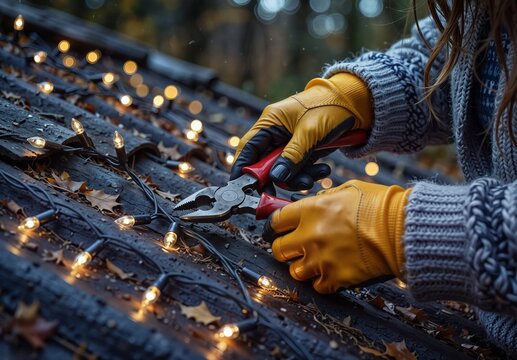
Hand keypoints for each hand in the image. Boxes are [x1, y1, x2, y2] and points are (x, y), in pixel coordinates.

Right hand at [230, 73, 371, 190]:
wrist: (357, 103)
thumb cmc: (331, 106)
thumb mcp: (310, 131)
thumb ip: (292, 155)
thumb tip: (276, 177)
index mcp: (271, 122)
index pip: (248, 149)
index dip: (243, 169)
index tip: (243, 187)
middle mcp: (277, 134)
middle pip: (265, 164)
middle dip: (276, 179)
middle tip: (283, 191)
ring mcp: (291, 144)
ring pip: (283, 171)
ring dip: (297, 179)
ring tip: (315, 176)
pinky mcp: (304, 152)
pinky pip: (299, 170)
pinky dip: (309, 174)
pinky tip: (324, 170)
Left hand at [263, 180, 410, 293]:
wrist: (402, 229)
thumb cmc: (380, 206)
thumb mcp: (347, 190)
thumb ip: (323, 199)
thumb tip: (311, 204)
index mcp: (311, 210)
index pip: (275, 221)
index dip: (274, 227)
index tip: (277, 230)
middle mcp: (310, 235)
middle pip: (279, 249)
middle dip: (285, 249)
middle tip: (294, 247)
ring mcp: (321, 259)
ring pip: (294, 271)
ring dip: (303, 267)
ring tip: (316, 261)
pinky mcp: (335, 278)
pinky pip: (317, 286)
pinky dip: (322, 281)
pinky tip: (332, 272)